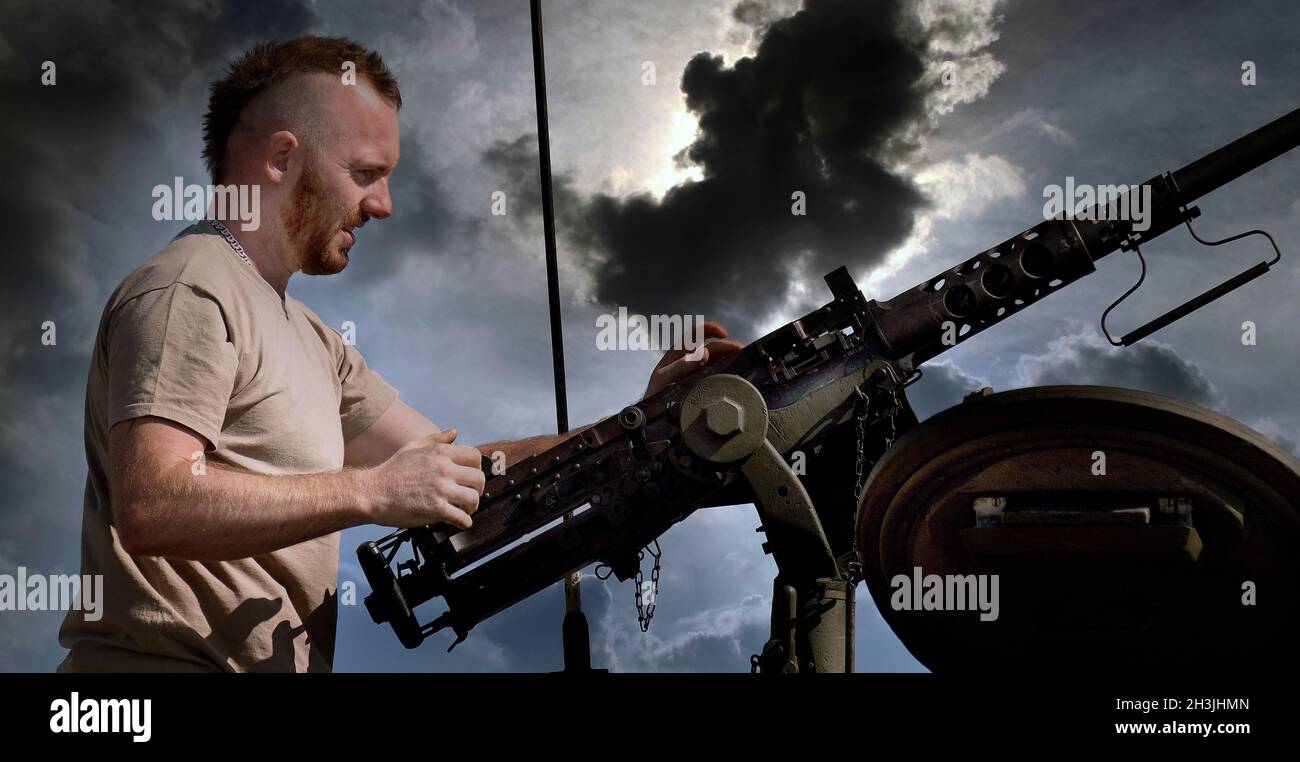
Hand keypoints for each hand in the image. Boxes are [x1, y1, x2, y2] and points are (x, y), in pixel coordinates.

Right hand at [369, 428, 484, 529]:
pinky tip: (459, 521)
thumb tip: (454, 432)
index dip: (477, 468)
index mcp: (440, 453)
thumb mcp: (413, 447)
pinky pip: (462, 518)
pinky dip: (464, 522)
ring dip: (472, 507)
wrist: (372, 492)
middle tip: (470, 495)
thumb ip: (436, 439)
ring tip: (465, 509)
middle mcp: (443, 469)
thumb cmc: (391, 471)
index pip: (475, 456)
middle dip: (478, 489)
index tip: (471, 477)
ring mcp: (440, 489)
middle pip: (479, 478)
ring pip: (474, 498)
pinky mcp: (436, 509)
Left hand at [643, 321, 743, 397]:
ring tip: (743, 360)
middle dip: (727, 346)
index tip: (724, 334)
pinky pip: (717, 375)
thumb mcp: (664, 378)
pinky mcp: (703, 386)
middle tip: (741, 351)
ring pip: (717, 361)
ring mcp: (697, 373)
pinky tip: (737, 374)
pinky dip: (728, 372)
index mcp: (678, 353)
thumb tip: (705, 352)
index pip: (695, 334)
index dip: (710, 329)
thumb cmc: (653, 394)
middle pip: (712, 348)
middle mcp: (690, 361)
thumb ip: (681, 366)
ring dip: (730, 358)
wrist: (651, 417)